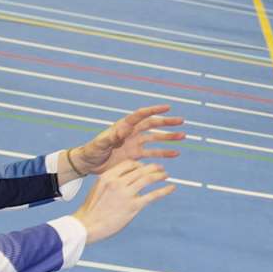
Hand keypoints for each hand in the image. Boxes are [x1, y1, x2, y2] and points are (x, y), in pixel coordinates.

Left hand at [67, 105, 184, 176]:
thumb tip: (121, 132)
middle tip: (181, 121)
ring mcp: (135, 144)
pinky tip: (176, 153)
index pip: (141, 115)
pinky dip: (164, 153)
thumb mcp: (100, 144)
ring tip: (183, 136)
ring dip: (169, 137)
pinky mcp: (136, 156)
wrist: (89, 164)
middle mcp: (131, 133)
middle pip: (152, 124)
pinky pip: (153, 154)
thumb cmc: (92, 151)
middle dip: (167, 122)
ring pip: (156, 138)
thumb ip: (110, 138)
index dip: (154, 110)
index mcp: (123, 126)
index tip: (167, 108)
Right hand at [74, 162, 174, 243]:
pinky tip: (171, 188)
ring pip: (148, 179)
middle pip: (140, 169)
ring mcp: (126, 194)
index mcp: (108, 176)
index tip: (145, 167)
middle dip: (153, 168)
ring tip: (166, 176)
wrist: (87, 225)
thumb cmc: (92, 209)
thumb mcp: (99, 188)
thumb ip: (113, 182)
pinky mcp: (133, 206)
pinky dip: (164, 190)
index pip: (129, 164)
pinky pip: (153, 195)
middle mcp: (118, 182)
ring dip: (159, 176)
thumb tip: (127, 181)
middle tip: (161, 169)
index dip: (140, 164)